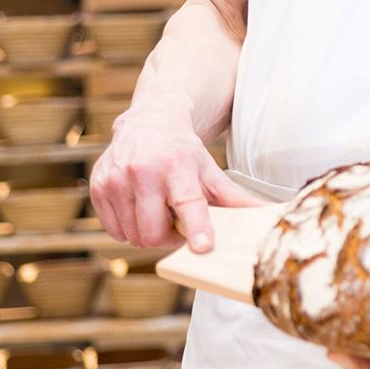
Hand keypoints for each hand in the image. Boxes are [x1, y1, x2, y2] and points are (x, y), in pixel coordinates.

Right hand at [89, 105, 268, 250]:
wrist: (149, 121)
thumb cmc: (184, 152)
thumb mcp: (211, 171)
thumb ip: (236, 199)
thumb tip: (272, 217)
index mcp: (177, 165)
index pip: (187, 202)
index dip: (195, 227)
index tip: (202, 246)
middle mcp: (143, 170)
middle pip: (153, 231)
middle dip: (169, 239)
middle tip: (179, 228)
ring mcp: (115, 179)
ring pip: (133, 235)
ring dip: (149, 234)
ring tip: (159, 213)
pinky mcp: (97, 187)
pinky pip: (114, 230)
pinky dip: (129, 229)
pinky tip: (140, 209)